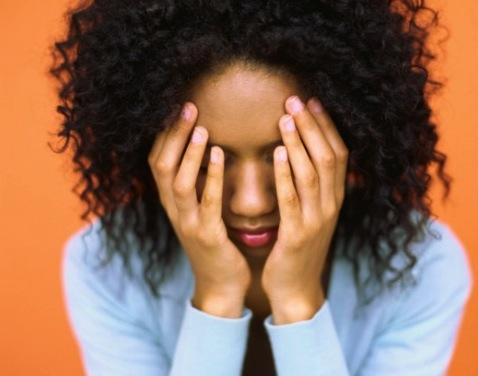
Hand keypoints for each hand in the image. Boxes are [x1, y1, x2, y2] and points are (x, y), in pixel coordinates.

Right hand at [148, 102, 250, 317]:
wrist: (221, 285)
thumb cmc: (215, 242)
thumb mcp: (199, 210)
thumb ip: (197, 184)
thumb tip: (205, 149)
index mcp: (172, 202)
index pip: (157, 160)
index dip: (165, 134)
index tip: (177, 106)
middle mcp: (174, 210)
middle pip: (161, 165)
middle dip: (173, 135)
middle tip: (188, 106)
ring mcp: (188, 223)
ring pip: (178, 182)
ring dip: (189, 153)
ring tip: (201, 127)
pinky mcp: (208, 235)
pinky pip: (207, 202)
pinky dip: (211, 177)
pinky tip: (220, 156)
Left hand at [261, 96, 348, 323]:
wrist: (295, 288)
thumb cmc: (299, 247)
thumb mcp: (313, 214)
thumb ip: (314, 187)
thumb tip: (306, 153)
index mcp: (334, 199)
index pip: (338, 154)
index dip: (326, 126)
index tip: (312, 101)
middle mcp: (331, 206)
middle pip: (328, 157)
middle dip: (312, 126)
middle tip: (295, 100)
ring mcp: (316, 220)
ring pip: (312, 174)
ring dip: (299, 144)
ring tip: (286, 118)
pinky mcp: (297, 235)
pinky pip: (292, 199)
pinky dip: (285, 174)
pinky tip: (275, 153)